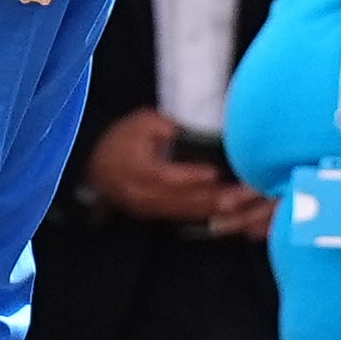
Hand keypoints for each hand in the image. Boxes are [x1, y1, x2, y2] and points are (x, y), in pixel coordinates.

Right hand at [84, 107, 267, 230]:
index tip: (215, 173)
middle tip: (246, 193)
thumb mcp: (142, 122)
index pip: (168, 177)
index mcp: (138, 170)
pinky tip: (232, 211)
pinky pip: (187, 217)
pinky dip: (209, 214)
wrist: (93, 166)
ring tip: (246, 203)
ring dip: (219, 210)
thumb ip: (167, 126)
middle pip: (185, 200)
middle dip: (218, 198)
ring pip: (189, 212)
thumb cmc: (119, 139)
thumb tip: (196, 132)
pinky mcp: (157, 215)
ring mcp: (151, 209)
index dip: (192, 177)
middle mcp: (145, 195)